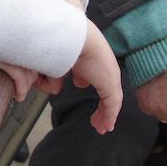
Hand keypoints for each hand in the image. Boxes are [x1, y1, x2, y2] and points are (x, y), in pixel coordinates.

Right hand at [67, 19, 122, 133]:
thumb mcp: (58, 58)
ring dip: (105, 114)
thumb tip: (55, 83)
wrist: (78, 39)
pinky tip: (105, 126)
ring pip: (110, 100)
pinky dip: (108, 117)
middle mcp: (103, 66)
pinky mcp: (111, 87)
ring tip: (101, 126)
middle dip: (102, 103)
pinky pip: (111, 106)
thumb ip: (57, 68)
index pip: (93, 70)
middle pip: (105, 88)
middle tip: (96, 116)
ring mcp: (110, 77)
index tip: (79, 83)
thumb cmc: (65, 43)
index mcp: (91, 56)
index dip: (85, 79)